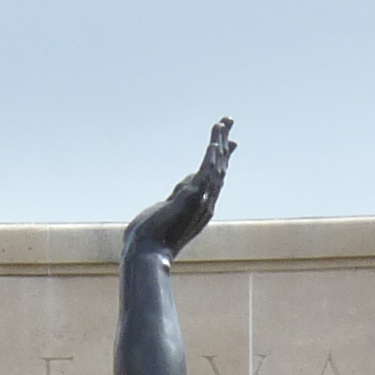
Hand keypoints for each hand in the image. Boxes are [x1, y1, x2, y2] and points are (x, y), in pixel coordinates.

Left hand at [126, 118, 233, 256]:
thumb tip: (180, 191)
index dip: (221, 158)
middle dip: (224, 143)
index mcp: (200, 208)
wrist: (146, 253)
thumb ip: (176, 200)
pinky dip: (210, 158)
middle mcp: (205, 204)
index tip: (227, 143)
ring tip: (222, 123)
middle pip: (219, 167)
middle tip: (228, 121)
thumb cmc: (149, 239)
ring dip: (218, 143)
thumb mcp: (166, 212)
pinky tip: (214, 143)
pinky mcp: (191, 199)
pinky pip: (205, 174)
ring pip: (215, 167)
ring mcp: (200, 202)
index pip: (214, 177)